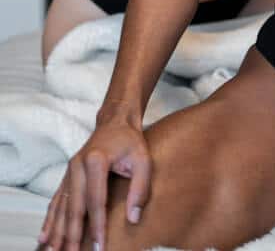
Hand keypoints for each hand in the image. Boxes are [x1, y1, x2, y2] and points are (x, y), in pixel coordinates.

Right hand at [38, 115, 149, 250]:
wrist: (115, 122)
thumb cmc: (130, 142)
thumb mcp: (143, 160)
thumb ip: (140, 188)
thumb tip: (134, 218)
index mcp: (96, 161)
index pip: (96, 201)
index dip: (97, 226)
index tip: (98, 248)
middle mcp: (77, 166)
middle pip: (74, 207)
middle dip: (72, 235)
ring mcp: (69, 171)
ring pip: (61, 207)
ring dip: (57, 232)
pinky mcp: (67, 175)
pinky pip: (56, 201)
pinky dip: (50, 220)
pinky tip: (44, 237)